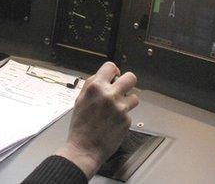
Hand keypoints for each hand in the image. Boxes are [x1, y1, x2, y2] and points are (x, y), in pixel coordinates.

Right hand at [54, 61, 138, 178]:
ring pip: (134, 97)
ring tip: (117, 109)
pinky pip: (129, 114)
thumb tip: (104, 76)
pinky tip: (113, 124)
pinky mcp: (127, 120)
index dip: (114, 71)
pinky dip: (123, 118)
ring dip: (128, 101)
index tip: (114, 77)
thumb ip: (92, 85)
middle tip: (123, 89)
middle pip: (130, 77)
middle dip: (128, 82)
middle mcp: (109, 94)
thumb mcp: (80, 100)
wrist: (84, 149)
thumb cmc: (80, 126)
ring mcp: (120, 108)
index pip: (110, 66)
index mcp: (95, 87)